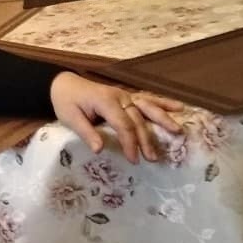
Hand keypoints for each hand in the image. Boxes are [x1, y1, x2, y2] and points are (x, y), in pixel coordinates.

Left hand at [50, 71, 182, 162]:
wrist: (63, 84)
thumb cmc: (66, 102)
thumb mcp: (70, 118)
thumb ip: (86, 132)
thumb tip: (99, 150)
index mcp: (106, 101)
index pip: (123, 124)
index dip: (130, 142)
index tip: (133, 159)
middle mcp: (120, 96)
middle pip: (138, 119)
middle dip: (146, 139)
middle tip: (152, 158)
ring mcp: (125, 95)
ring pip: (148, 107)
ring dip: (163, 119)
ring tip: (177, 131)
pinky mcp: (126, 96)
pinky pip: (147, 99)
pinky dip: (163, 103)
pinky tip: (179, 107)